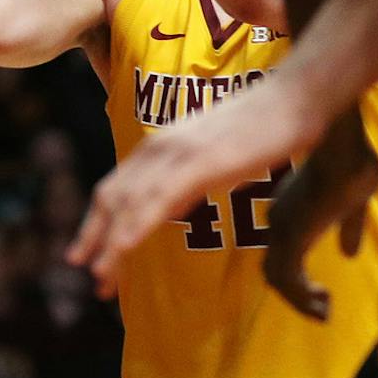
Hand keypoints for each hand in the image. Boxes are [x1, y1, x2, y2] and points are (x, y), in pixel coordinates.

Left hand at [68, 78, 313, 297]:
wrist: (295, 97)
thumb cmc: (264, 127)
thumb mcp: (216, 157)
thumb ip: (188, 179)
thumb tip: (170, 207)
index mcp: (161, 146)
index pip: (116, 188)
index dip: (96, 222)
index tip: (83, 253)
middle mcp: (159, 147)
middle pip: (112, 198)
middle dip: (94, 238)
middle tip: (82, 271)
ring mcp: (177, 154)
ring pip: (129, 204)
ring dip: (110, 244)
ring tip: (100, 280)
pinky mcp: (199, 162)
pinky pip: (158, 200)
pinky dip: (135, 228)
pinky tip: (122, 250)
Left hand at [264, 110, 377, 320]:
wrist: (345, 148)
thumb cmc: (353, 163)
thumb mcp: (354, 203)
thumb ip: (349, 228)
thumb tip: (349, 254)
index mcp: (290, 210)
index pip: (281, 254)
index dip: (297, 280)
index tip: (323, 295)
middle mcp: (279, 220)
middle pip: (273, 270)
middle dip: (296, 296)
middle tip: (324, 312)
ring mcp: (281, 227)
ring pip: (277, 278)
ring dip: (299, 301)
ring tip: (325, 313)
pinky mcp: (291, 234)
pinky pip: (287, 278)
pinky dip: (300, 296)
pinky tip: (323, 303)